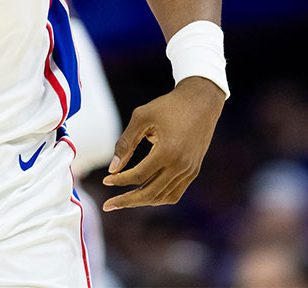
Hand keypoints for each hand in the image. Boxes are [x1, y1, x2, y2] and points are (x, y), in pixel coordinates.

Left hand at [101, 76, 224, 211]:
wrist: (201, 102)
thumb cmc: (168, 106)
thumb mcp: (141, 117)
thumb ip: (125, 143)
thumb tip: (113, 168)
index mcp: (167, 152)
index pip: (138, 176)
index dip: (120, 180)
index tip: (106, 179)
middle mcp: (180, 166)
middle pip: (150, 193)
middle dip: (127, 201)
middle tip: (108, 205)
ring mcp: (189, 171)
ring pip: (163, 196)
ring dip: (142, 201)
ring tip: (124, 201)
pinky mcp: (193, 171)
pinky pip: (175, 192)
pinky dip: (159, 197)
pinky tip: (145, 194)